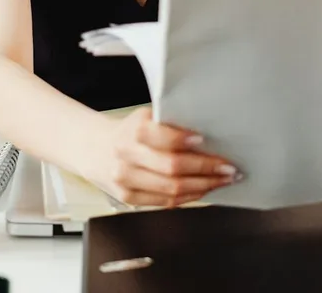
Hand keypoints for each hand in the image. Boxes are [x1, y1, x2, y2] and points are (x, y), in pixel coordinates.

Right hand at [82, 107, 239, 207]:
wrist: (93, 148)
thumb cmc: (127, 132)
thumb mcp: (144, 119)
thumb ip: (169, 126)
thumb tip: (210, 137)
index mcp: (133, 130)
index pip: (161, 137)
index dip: (183, 140)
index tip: (204, 140)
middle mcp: (127, 155)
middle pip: (172, 168)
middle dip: (206, 169)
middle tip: (229, 168)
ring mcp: (126, 180)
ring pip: (172, 189)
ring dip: (203, 187)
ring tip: (222, 181)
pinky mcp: (128, 197)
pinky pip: (165, 202)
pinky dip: (189, 197)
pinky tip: (203, 190)